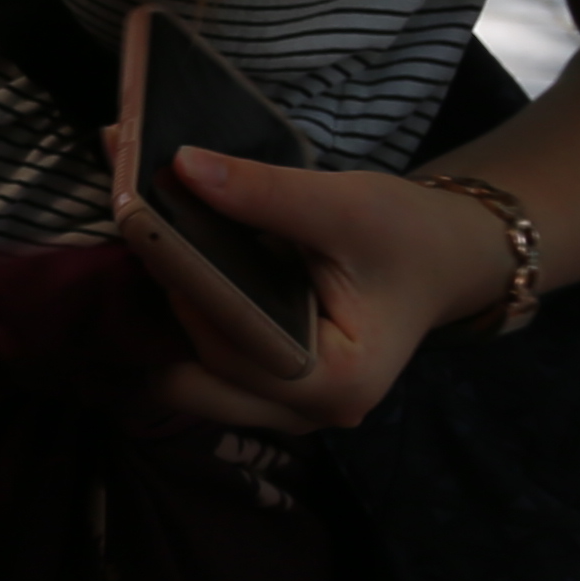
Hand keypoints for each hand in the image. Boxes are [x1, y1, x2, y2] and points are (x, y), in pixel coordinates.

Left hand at [112, 145, 512, 434]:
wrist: (442, 258)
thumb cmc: (407, 235)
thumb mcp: (347, 204)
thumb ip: (265, 191)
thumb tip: (182, 165)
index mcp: (336, 383)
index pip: (227, 340)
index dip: (179, 281)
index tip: (137, 223)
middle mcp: (306, 415)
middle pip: (196, 373)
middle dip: (161, 307)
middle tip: (137, 234)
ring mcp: (284, 412)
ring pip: (190, 379)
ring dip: (164, 320)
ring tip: (150, 250)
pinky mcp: (268, 393)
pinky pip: (205, 369)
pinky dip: (183, 324)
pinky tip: (172, 271)